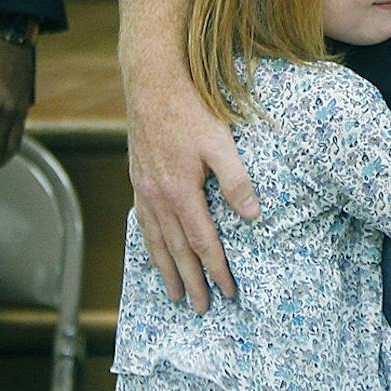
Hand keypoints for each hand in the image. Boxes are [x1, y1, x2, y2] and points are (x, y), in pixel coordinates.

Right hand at [126, 73, 257, 311]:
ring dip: (167, 270)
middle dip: (191, 281)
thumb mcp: (221, 142)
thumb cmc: (190, 108)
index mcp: (181, 194)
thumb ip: (236, 180)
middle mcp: (158, 198)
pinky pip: (143, 222)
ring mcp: (144, 189)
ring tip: (174, 293)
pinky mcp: (138, 178)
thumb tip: (253, 215)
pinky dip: (149, 244)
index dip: (217, 269)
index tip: (228, 292)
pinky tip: (154, 249)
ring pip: (155, 241)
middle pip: (176, 251)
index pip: (202, 243)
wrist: (151, 82)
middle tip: (202, 308)